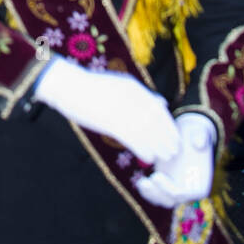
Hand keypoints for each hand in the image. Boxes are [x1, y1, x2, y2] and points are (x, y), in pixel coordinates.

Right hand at [35, 57, 181, 163]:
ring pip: (147, 131)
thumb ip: (142, 94)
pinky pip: (132, 139)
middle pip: (156, 121)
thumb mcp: (120, 84)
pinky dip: (143, 149)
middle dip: (167, 137)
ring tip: (164, 157)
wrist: (69, 86)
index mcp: (134, 88)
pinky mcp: (111, 122)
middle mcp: (131, 98)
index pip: (159, 108)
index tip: (175, 136)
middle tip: (174, 151)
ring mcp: (121, 110)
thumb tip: (162, 103)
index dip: (168, 124)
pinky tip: (148, 158)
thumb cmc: (92, 87)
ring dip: (158, 146)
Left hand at [136, 112, 215, 206]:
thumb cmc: (195, 134)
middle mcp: (189, 192)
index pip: (183, 193)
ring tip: (141, 183)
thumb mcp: (199, 133)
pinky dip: (148, 192)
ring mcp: (177, 190)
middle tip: (145, 182)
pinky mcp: (167, 186)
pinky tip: (141, 183)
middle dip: (157, 194)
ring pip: (162, 200)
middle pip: (171, 200)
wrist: (188, 136)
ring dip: (150, 195)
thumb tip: (198, 143)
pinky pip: (157, 195)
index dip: (169, 188)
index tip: (156, 176)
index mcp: (199, 185)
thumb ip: (200, 137)